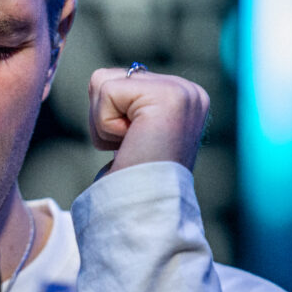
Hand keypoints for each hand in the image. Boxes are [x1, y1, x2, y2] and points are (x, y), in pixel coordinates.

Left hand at [88, 66, 209, 174]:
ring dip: (102, 123)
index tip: (134, 145)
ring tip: (131, 146)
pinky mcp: (168, 96)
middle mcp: (190, 90)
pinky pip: (106, 92)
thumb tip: (101, 82)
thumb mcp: (136, 133)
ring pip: (102, 82)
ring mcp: (183, 91)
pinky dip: (105, 125)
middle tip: (131, 147)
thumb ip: (129, 104)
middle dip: (104, 118)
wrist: (145, 213)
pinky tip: (131, 144)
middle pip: (107, 78)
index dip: (110, 118)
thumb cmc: (134, 183)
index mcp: (184, 97)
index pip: (119, 81)